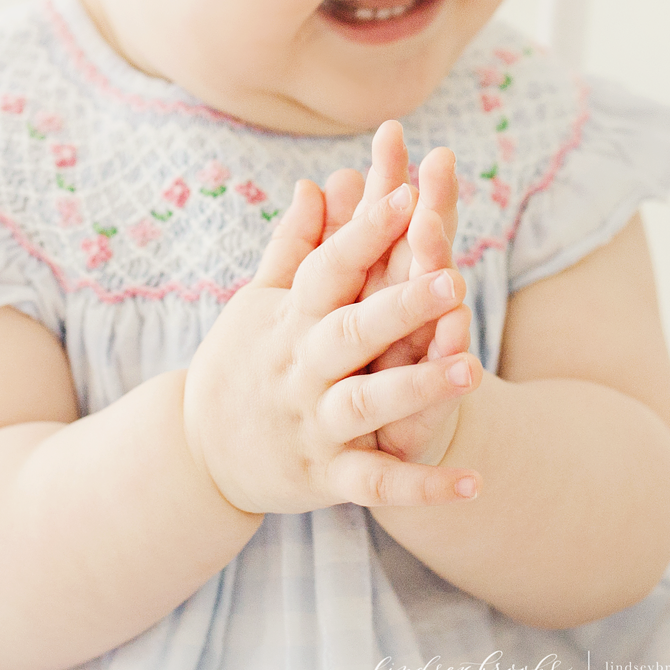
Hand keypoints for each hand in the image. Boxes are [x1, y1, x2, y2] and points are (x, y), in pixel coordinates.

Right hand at [182, 179, 481, 513]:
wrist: (195, 452)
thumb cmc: (239, 364)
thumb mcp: (257, 302)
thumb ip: (293, 245)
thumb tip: (316, 182)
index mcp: (289, 320)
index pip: (328, 269)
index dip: (365, 232)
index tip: (406, 194)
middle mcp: (301, 369)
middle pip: (351, 331)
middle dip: (400, 306)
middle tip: (452, 279)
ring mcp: (312, 423)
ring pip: (367, 403)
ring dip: (419, 388)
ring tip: (472, 369)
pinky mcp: (325, 476)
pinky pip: (376, 484)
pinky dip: (423, 488)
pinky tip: (474, 484)